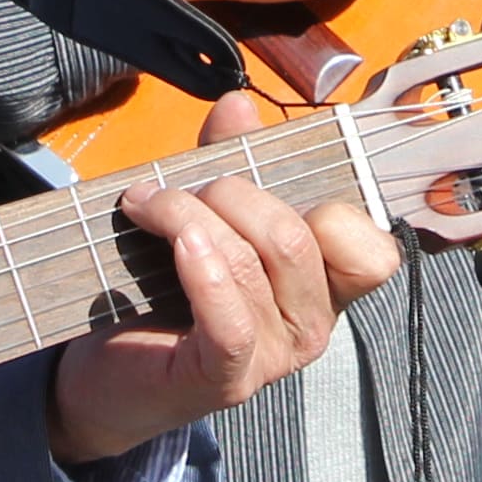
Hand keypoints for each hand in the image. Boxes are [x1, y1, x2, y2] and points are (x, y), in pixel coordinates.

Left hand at [46, 129, 401, 462]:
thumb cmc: (163, 290)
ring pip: (254, 264)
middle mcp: (311, 324)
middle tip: (177, 190)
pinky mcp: (225, 377)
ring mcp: (273, 356)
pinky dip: (202, 270)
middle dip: (231, 192)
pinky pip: (230, 318)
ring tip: (146, 205)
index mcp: (323, 284)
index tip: (268, 178)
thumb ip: (229, 158)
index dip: (335, 206)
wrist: (109, 369)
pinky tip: (174, 242)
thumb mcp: (204, 213)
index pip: (373, 250)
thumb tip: (238, 104)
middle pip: (296, 237)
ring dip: (189, 216)